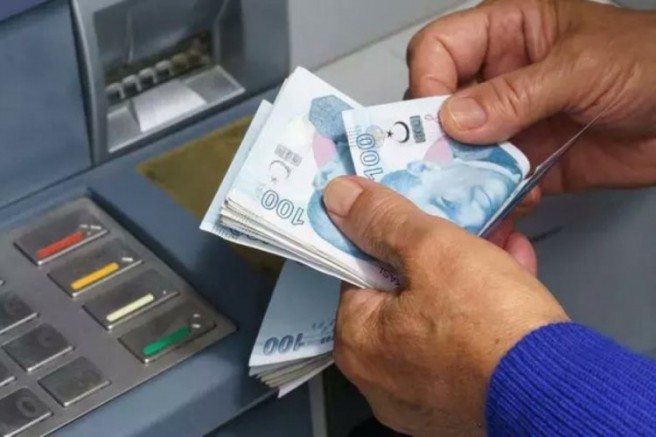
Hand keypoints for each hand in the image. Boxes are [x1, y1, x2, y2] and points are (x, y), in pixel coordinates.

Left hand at [324, 177, 567, 435]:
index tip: (418, 222)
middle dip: (438, 257)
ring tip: (500, 243)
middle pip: (402, 296)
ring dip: (469, 277)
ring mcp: (420, 397)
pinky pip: (461, 347)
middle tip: (466, 229)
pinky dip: (483, 313)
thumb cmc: (486, 319)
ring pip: (437, 319)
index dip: (390, 240)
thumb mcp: (431, 249)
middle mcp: (378, 378)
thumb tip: (338, 195)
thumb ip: (382, 219)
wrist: (556, 389)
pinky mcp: (459, 406)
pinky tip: (513, 275)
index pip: (360, 274)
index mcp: (357, 342)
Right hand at [408, 0, 655, 196]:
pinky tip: (517, 198)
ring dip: (464, 173)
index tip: (434, 120)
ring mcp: (510, 122)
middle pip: (438, 105)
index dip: (427, 82)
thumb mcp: (581, 67)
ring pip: (459, 149)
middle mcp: (499, 77)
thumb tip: (455, 120)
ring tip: (479, 188)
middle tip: (446, 162)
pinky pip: (493, 181)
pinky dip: (495, 195)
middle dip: (437, 137)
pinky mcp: (527, 160)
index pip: (438, 50)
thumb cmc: (652, 62)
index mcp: (506, 33)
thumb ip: (516, 93)